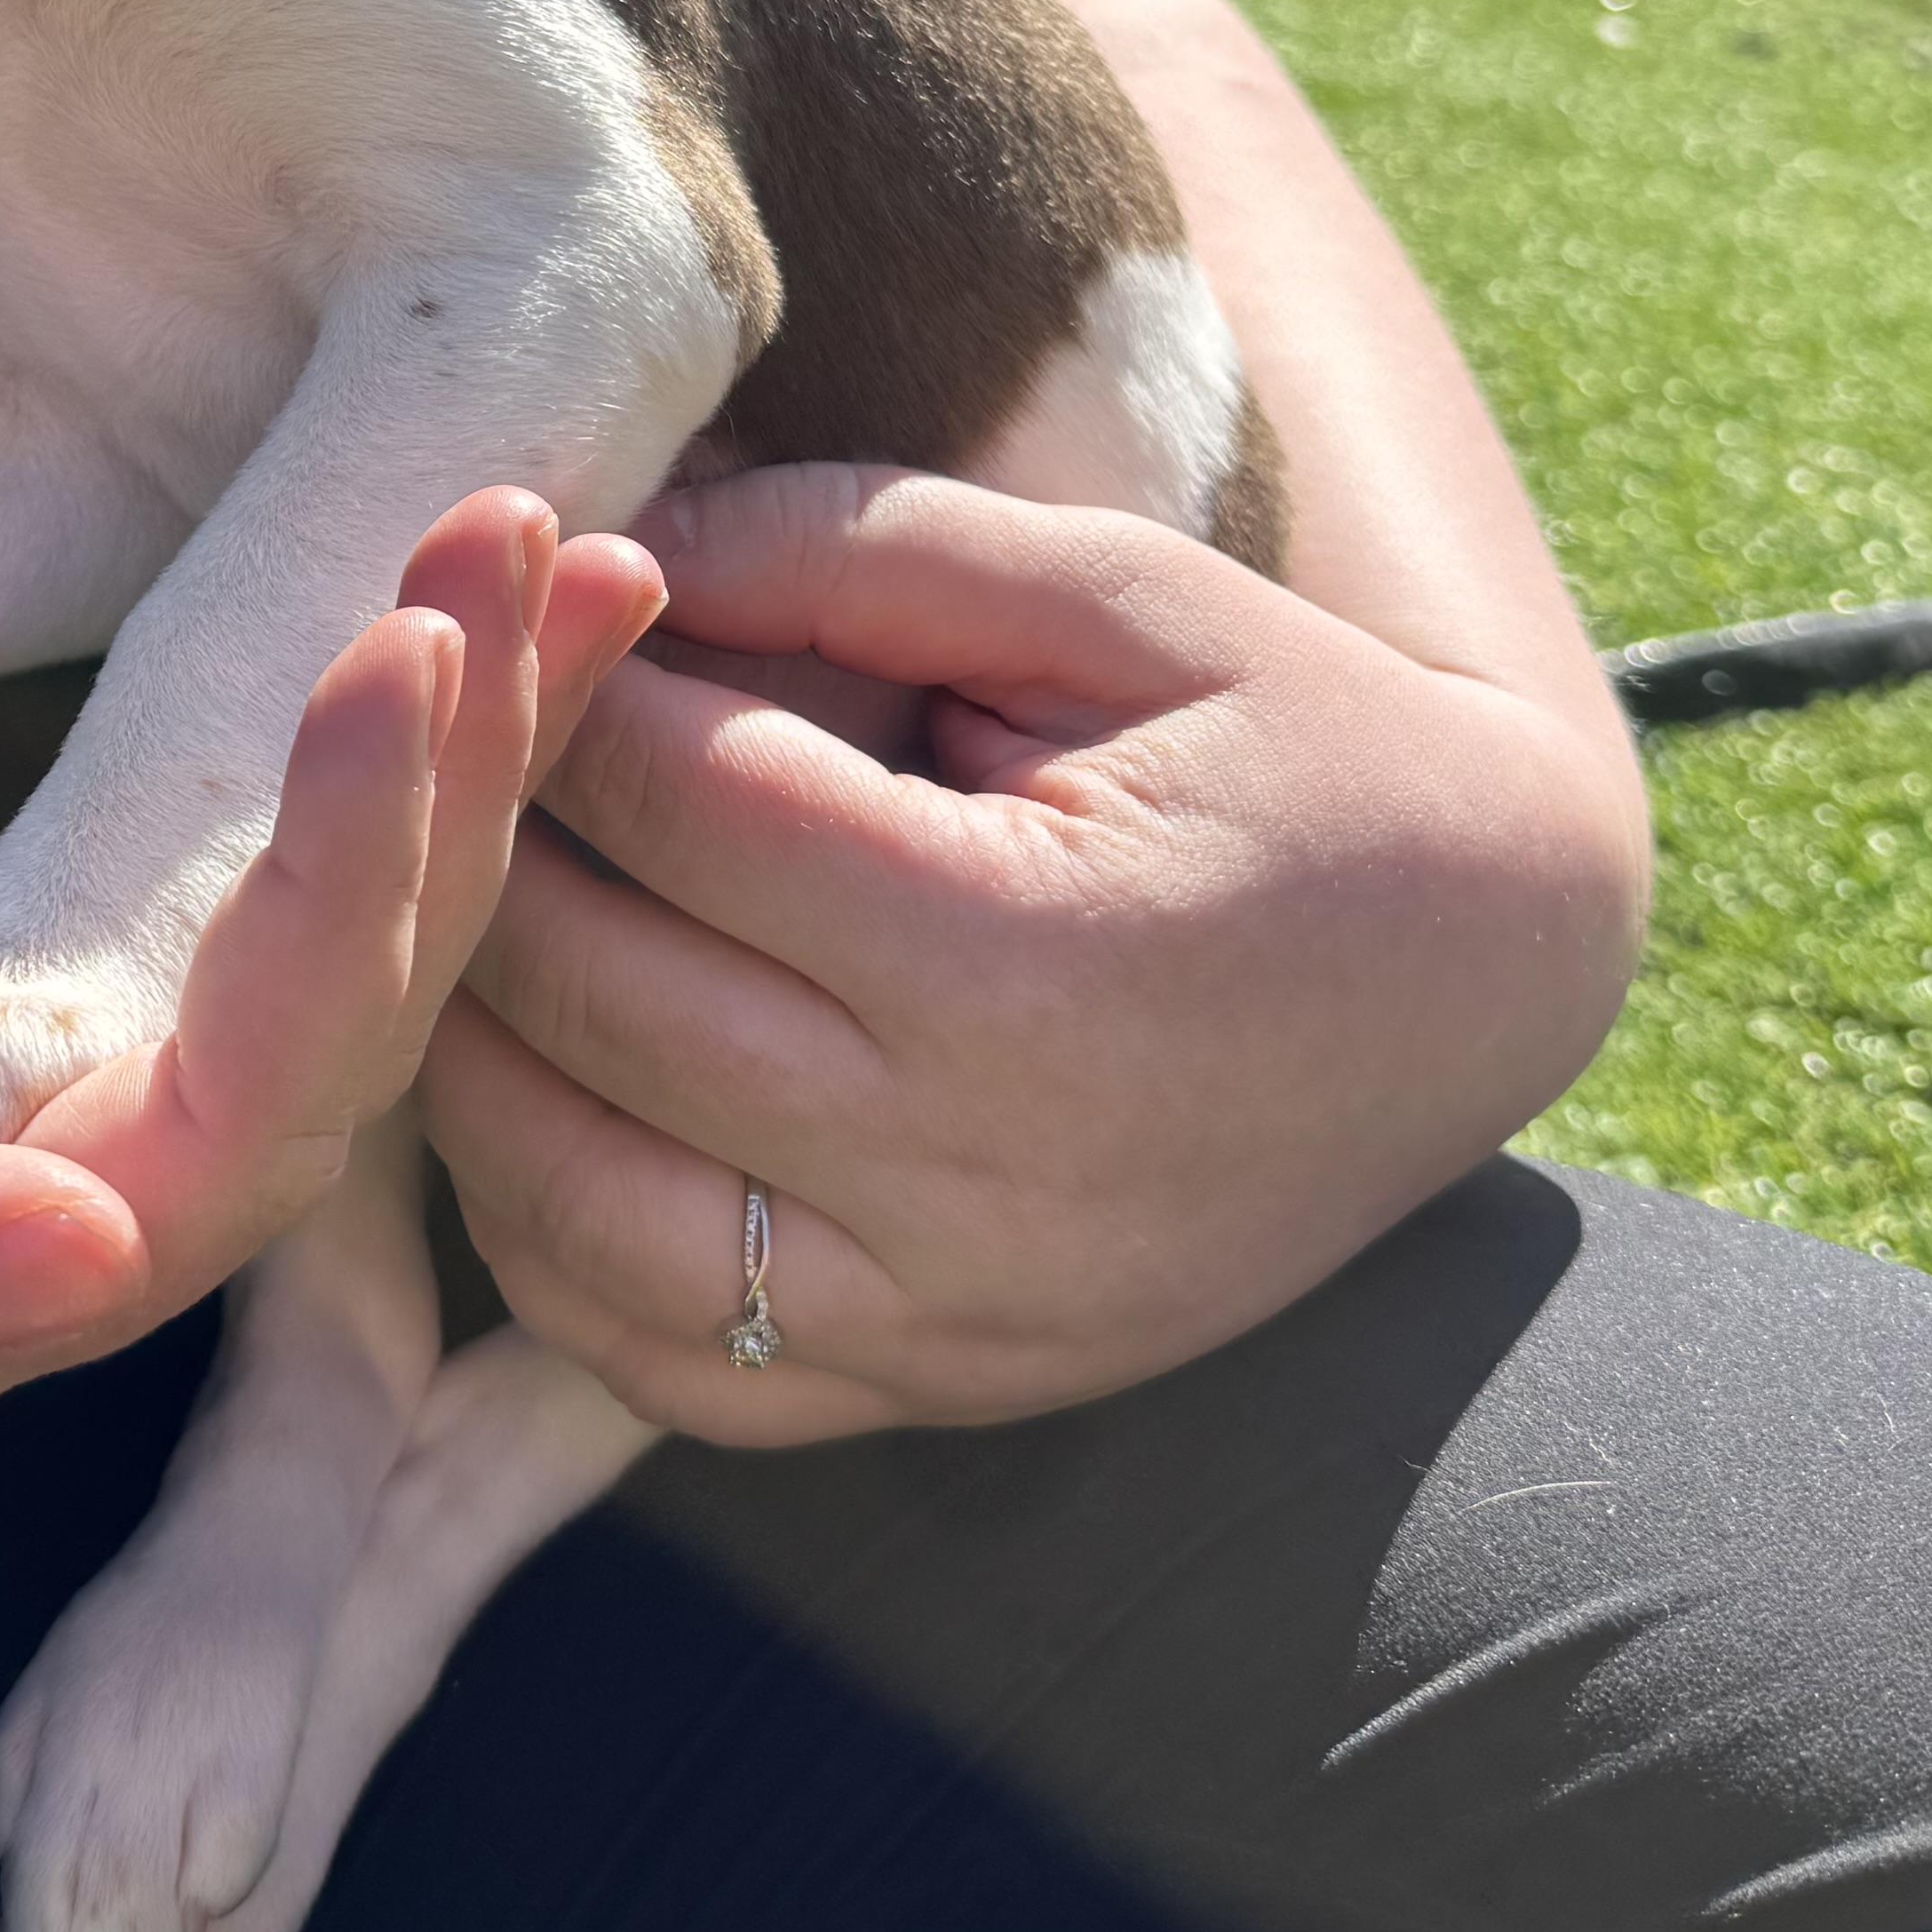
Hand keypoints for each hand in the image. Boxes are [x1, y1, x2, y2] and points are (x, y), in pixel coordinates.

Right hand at [0, 489, 663, 1497]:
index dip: (341, 915)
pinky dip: (297, 735)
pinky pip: (171, 857)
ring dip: (419, 754)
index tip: (395, 671)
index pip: (232, 1134)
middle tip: (533, 538)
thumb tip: (87, 1257)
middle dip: (446, 796)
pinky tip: (404, 603)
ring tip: (541, 533)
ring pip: (272, 937)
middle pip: (313, 1034)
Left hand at [423, 463, 1645, 1440]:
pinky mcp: (948, 1389)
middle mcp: (972, 1163)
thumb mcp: (1121, 593)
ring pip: (573, 1205)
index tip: (520, 607)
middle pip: (590, 993)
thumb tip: (617, 542)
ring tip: (454, 912)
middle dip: (480, 847)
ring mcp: (955, 1310)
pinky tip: (534, 1099)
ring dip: (469, 1052)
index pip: (677, 801)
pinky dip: (550, 1246)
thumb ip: (861, 547)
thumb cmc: (1303, 744)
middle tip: (445, 748)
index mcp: (1020, 947)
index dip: (560, 682)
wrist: (1486, 970)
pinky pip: (664, 1366)